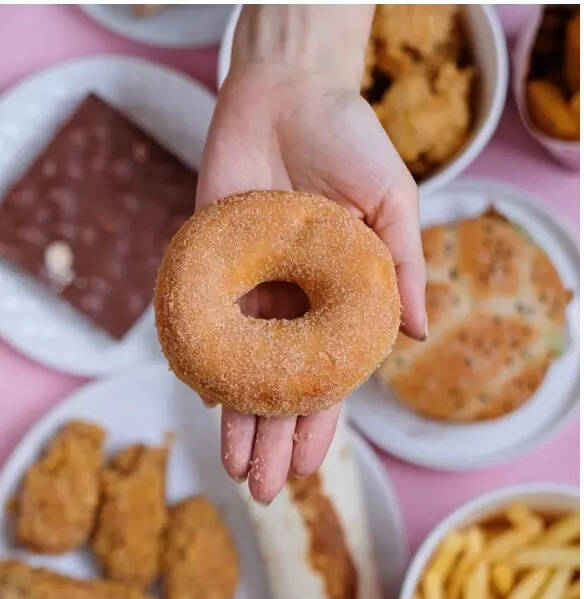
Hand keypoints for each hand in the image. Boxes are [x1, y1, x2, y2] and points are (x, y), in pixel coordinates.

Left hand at [200, 6, 425, 502]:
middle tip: (261, 492)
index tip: (309, 470)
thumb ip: (400, 266)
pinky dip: (201, 359)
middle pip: (277, 385)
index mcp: (335, 295)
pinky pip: (201, 320)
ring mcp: (245, 285)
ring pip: (238, 366)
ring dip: (235, 418)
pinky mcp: (206, 261)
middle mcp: (288, 300)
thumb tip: (415, 333)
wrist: (284, 91)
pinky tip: (203, 399)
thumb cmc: (347, 140)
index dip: (317, 425)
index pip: (326, 376)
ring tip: (234, 468)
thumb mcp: (389, 202)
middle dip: (271, 440)